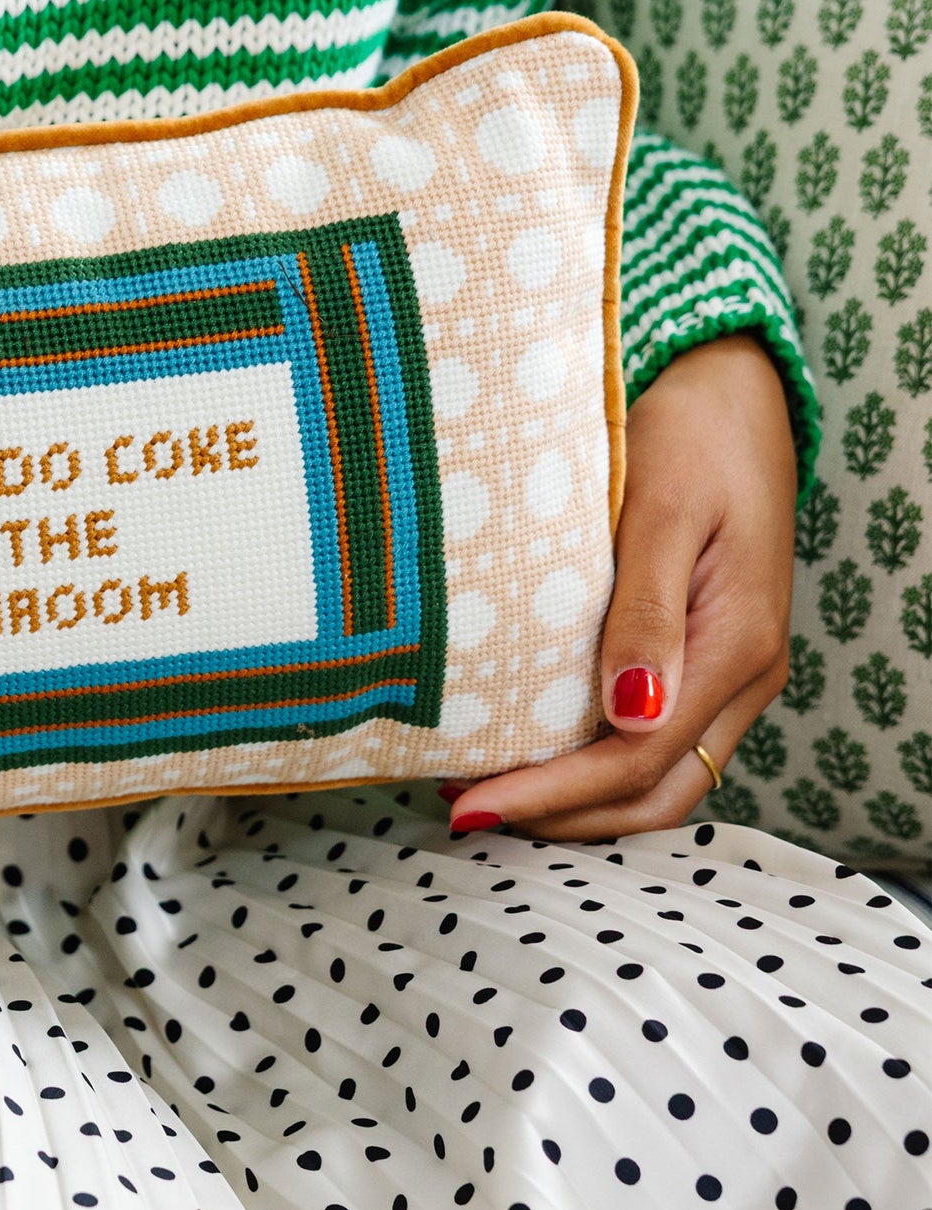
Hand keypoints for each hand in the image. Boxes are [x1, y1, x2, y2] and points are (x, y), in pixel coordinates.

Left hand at [442, 332, 796, 841]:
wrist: (731, 392)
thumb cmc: (691, 435)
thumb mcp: (663, 510)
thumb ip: (647, 610)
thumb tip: (630, 712)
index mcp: (737, 646)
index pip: (638, 757)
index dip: (555, 794)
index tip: (473, 804)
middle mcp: (742, 678)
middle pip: (653, 791)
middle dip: (561, 817)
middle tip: (465, 811)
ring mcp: (727, 674)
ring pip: (656, 778)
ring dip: (575, 801)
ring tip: (484, 791)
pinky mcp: (702, 659)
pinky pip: (654, 742)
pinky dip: (591, 766)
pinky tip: (529, 750)